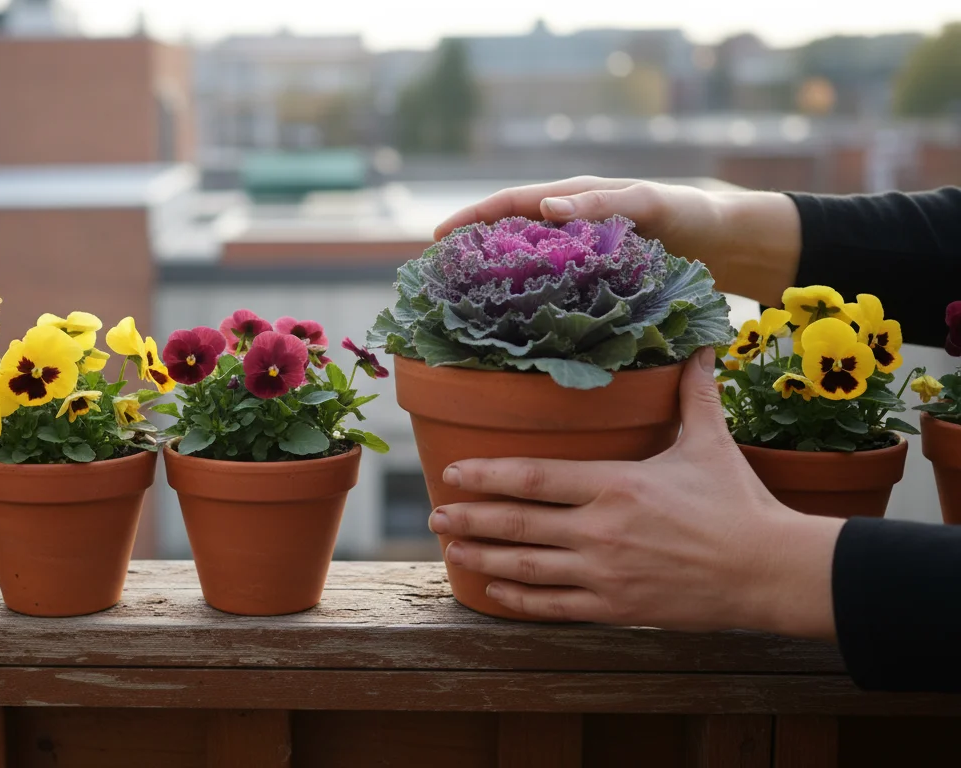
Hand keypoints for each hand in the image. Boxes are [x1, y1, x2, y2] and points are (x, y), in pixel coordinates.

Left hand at [427, 348, 844, 639]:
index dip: (487, 475)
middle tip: (433, 514)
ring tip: (450, 551)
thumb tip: (700, 344)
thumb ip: (694, 394)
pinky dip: (518, 599)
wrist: (770, 571)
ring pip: (526, 567)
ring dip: (482, 559)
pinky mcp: (617, 606)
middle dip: (469, 519)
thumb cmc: (738, 503)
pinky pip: (554, 605)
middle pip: (518, 524)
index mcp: (616, 484)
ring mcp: (605, 572)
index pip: (534, 477)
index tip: (453, 472)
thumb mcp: (710, 441)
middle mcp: (601, 529)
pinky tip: (493, 591)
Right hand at [432, 176, 801, 307]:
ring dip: (497, 278)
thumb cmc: (691, 216)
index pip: (511, 203)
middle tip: (441, 274)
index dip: (472, 217)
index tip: (438, 236)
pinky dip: (529, 299)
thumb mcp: (648, 204)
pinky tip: (517, 321)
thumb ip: (601, 204)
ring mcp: (581, 255)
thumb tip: (547, 208)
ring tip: (467, 302)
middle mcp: (571, 225)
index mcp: (576, 199)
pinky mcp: (595, 281)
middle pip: (510, 234)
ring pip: (527, 264)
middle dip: (473, 248)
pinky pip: (552, 287)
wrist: (729, 243)